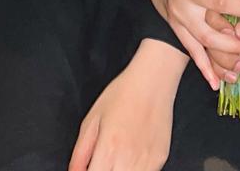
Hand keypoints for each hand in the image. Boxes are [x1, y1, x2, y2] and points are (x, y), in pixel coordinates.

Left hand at [68, 38, 184, 170]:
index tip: (91, 167)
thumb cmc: (123, 93)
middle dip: (104, 170)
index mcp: (108, 149)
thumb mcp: (92, 119)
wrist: (154, 79)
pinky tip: (131, 155)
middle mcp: (128, 159)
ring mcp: (147, 161)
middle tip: (103, 160)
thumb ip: (80, 153)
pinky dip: (135, 169)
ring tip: (116, 158)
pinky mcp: (159, 159)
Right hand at [205, 0, 239, 79]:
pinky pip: (219, 55)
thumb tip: (239, 30)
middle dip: (220, 40)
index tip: (231, 33)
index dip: (223, 14)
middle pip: (214, 18)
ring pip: (214, 39)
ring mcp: (238, 29)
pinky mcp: (236, 46)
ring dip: (221, 57)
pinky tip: (232, 77)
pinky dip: (221, 68)